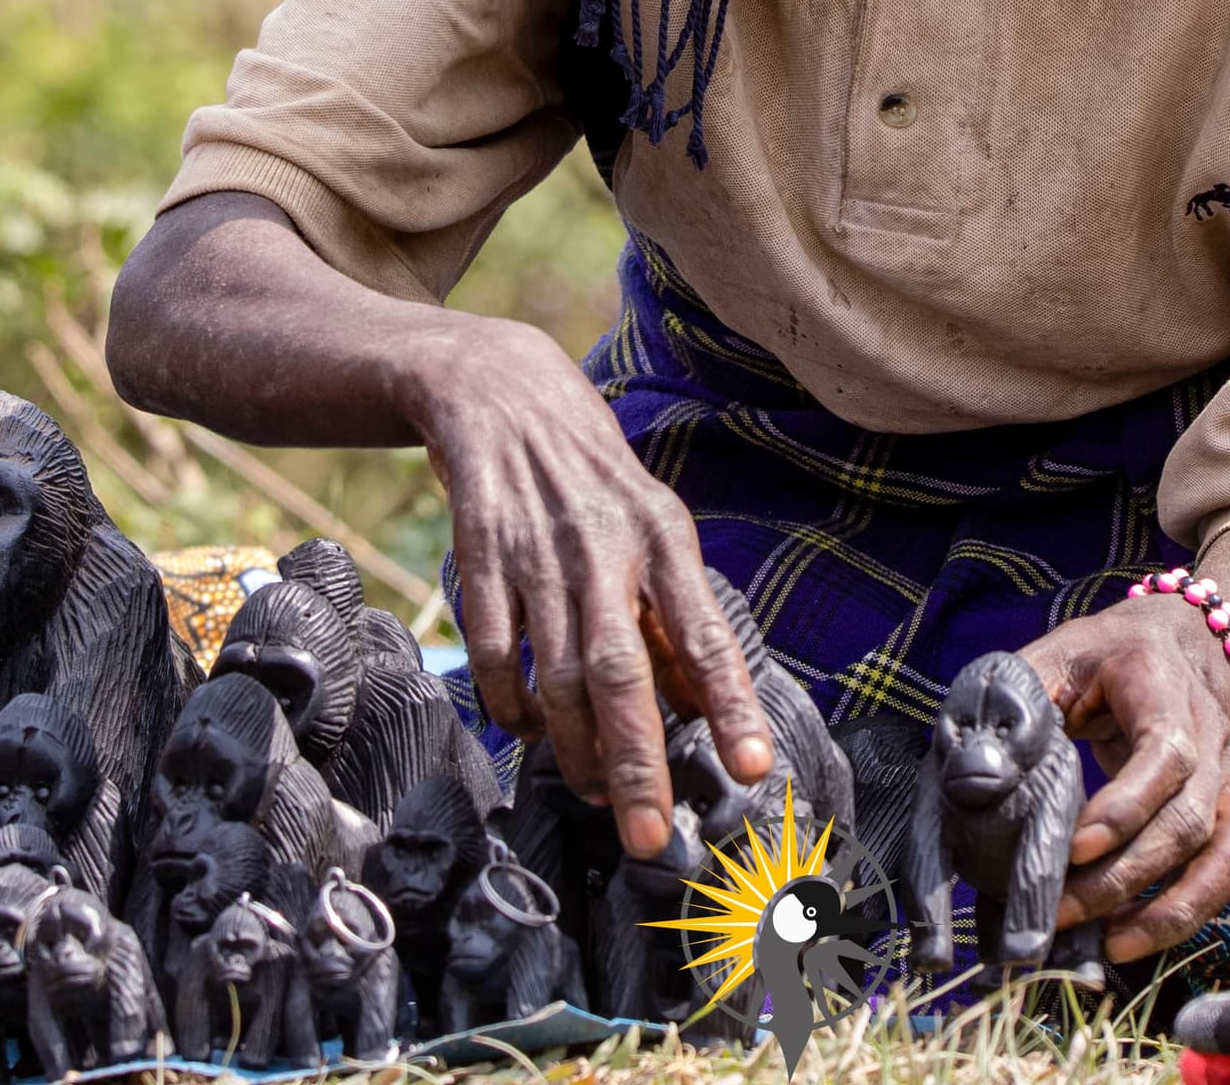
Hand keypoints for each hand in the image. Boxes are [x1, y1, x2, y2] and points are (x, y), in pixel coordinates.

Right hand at [402, 315, 774, 860]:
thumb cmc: (593, 479)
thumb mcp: (651, 528)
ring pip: (554, 672)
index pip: (705, 631)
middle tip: (648, 836)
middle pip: (620, 670)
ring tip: (593, 794)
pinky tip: (525, 731)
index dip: (731, 701)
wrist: (500, 393)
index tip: (752, 767)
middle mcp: (603, 545)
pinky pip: (490, 648)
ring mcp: (536, 550)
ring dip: (573, 748)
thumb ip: (671, 612)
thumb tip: (697, 706)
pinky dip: (507, 701)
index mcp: (662, 536)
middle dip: (637, 760)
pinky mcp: (477, 551)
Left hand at [1021, 595, 1229, 961]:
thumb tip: (978, 773)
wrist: (1170, 643)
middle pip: (1188, 816)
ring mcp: (1229, 772)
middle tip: (1060, 912)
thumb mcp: (1047, 659)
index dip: (1126, 805)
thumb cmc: (1095, 658)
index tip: (1074, 848)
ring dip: (1167, 907)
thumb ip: (1013, 705)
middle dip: (1124, 875)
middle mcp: (1210, 731)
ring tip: (1105, 943)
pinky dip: (1198, 908)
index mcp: (1160, 684)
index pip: (1166, 751)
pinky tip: (1139, 936)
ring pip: (1225, 848)